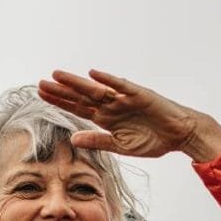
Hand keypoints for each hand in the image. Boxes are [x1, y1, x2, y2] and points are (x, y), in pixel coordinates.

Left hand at [37, 69, 220, 162]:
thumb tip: (73, 138)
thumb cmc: (153, 140)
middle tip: (39, 83)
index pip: (77, 107)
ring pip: (95, 89)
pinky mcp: (140, 94)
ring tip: (57, 75)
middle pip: (81, 96)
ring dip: (76, 82)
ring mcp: (124, 98)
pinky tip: (92, 74)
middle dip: (60, 90)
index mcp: (106, 118)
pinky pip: (121, 86)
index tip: (41, 95)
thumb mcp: (121, 146)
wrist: (180, 135)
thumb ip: (98, 141)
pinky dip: (107, 80)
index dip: (60, 102)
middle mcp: (112, 105)